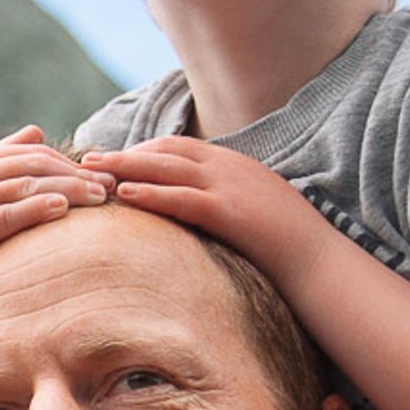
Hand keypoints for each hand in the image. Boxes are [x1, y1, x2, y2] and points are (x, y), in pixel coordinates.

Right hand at [0, 127, 102, 299]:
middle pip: (35, 165)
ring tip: (100, 197)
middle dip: (77, 173)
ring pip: (26, 186)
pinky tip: (61, 210)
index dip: (68, 162)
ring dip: (67, 189)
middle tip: (112, 185)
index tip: (99, 175)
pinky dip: (35, 208)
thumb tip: (37, 131)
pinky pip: (5, 215)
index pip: (31, 153)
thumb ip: (1, 156)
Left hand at [86, 136, 338, 279]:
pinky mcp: (230, 212)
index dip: (143, 153)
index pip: (179, 149)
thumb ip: (225, 205)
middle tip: (89, 159)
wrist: (321, 261)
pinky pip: (182, 198)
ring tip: (92, 172)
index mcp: (235, 165)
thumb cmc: (289, 246)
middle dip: (125, 154)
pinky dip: (150, 193)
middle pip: (166, 151)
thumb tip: (199, 215)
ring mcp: (231, 186)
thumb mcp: (254, 213)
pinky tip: (123, 195)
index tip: (115, 161)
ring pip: (168, 168)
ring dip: (126, 167)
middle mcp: (230, 167)